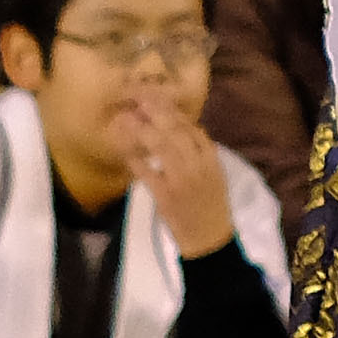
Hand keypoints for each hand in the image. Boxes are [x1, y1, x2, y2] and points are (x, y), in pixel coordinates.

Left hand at [124, 109, 245, 261]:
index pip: (192, 129)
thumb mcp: (215, 176)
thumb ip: (202, 153)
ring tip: (126, 118)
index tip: (157, 99)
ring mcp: (181, 180)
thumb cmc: (212, 207)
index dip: (173, 112)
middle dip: (155, 112)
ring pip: (161, 147)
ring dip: (141, 130)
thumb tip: (184, 130)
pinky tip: (122, 148)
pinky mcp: (165, 196)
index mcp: (211, 160)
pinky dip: (134, 158)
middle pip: (175, 132)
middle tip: (138, 99)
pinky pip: (146, 172)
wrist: (209, 239)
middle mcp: (197, 166)